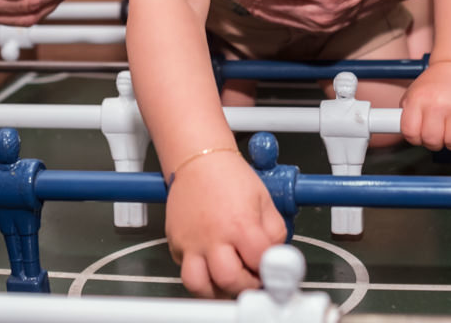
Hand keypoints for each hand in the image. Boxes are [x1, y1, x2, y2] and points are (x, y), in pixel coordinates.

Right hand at [165, 152, 285, 297]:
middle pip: (230, 281)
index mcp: (240, 224)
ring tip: (228, 281)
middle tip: (251, 278)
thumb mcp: (264, 200)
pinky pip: (185, 270)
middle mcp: (214, 237)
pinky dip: (199, 273)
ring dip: (216, 290)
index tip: (271, 271)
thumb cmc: (230, 176)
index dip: (270, 270)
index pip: (260, 263)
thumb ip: (274, 231)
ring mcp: (191, 242)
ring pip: (199, 285)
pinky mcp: (175, 243)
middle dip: (245, 286)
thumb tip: (275, 256)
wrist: (199, 160)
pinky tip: (210, 263)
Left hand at [400, 61, 450, 150]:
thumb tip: (400, 133)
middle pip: (432, 141)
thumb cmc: (436, 85)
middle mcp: (439, 102)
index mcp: (419, 98)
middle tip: (440, 131)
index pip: (410, 133)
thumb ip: (407, 114)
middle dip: (436, 141)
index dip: (416, 138)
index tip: (421, 134)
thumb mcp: (414, 94)